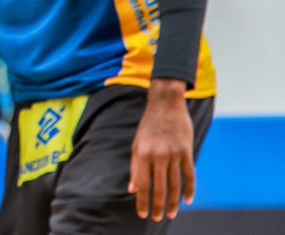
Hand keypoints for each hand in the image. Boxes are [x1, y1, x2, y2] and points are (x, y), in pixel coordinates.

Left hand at [129, 80, 195, 220]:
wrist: (165, 105)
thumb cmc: (148, 126)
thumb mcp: (136, 144)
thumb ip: (135, 167)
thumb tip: (133, 189)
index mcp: (142, 154)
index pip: (142, 184)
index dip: (142, 201)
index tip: (142, 214)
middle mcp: (158, 155)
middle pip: (159, 187)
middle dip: (158, 205)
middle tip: (157, 218)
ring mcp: (174, 154)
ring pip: (175, 184)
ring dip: (174, 202)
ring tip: (172, 214)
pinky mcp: (187, 151)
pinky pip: (190, 175)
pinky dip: (190, 189)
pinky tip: (188, 201)